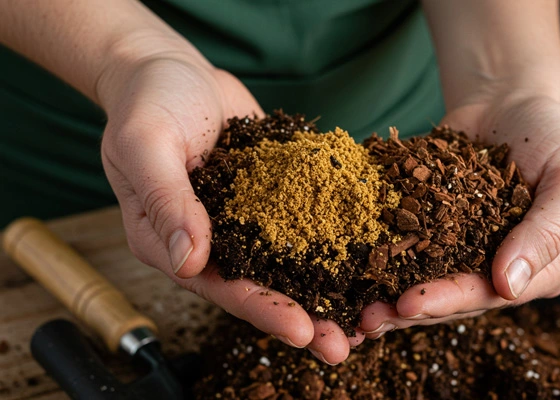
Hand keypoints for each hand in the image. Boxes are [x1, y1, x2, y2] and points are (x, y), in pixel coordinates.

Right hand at [99, 54, 361, 363]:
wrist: (173, 70)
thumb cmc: (148, 103)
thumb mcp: (146, 145)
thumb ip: (166, 199)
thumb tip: (187, 259)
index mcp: (172, 241)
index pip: (221, 285)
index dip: (262, 309)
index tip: (302, 330)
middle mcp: (214, 239)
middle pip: (262, 285)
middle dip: (306, 314)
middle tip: (346, 343)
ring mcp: (248, 218)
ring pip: (291, 260)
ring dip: (329, 286)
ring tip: (370, 310)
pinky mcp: (276, 194)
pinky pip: (307, 216)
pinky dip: (338, 234)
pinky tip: (372, 250)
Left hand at [360, 94, 559, 336]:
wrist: (510, 101)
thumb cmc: (553, 135)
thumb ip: (549, 230)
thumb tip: (509, 287)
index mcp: (543, 267)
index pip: (493, 293)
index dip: (452, 299)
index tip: (410, 302)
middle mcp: (501, 267)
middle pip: (453, 296)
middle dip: (412, 308)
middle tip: (368, 318)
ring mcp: (465, 250)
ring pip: (425, 280)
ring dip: (390, 294)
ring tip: (355, 309)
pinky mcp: (435, 229)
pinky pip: (407, 248)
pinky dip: (383, 260)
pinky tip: (354, 272)